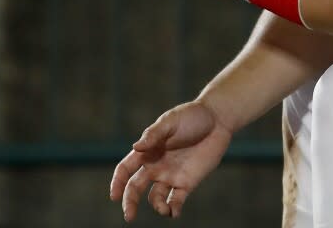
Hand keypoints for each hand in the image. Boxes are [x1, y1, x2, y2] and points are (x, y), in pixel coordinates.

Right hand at [110, 101, 231, 221]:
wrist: (218, 120)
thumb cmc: (192, 116)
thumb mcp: (171, 121)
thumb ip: (154, 134)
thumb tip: (136, 147)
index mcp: (148, 151)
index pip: (126, 169)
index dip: (118, 182)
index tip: (115, 196)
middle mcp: (156, 166)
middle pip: (136, 188)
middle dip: (130, 202)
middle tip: (129, 215)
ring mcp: (172, 175)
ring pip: (156, 198)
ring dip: (157, 206)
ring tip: (163, 208)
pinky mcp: (188, 182)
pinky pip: (176, 200)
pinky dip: (173, 209)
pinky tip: (174, 212)